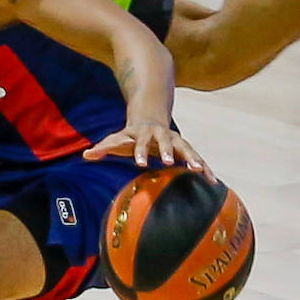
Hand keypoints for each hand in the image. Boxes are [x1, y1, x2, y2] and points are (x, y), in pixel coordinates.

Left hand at [82, 124, 212, 178]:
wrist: (151, 118)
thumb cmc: (131, 135)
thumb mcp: (117, 139)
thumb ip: (103, 148)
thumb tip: (86, 155)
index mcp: (144, 134)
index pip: (140, 143)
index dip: (139, 152)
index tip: (139, 163)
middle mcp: (162, 135)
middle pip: (166, 142)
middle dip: (167, 151)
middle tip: (168, 162)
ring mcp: (176, 141)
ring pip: (186, 149)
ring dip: (193, 159)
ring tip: (200, 171)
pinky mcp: (186, 150)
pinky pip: (198, 159)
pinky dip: (206, 168)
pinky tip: (214, 181)